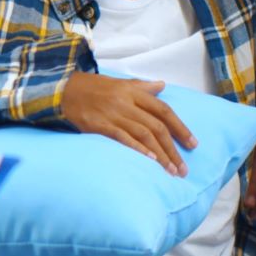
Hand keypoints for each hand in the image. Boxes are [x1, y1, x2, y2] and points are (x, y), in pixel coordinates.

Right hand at [61, 71, 197, 175]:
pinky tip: (149, 162)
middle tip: (183, 169)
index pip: (163, 110)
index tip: (193, 144)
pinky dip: (138, 150)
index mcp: (134, 92)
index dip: (180, 128)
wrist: (62, 89)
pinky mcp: (99, 125)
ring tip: (170, 171)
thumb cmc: (93, 88)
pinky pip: (123, 138)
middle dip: (173, 149)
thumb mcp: (120, 83)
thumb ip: (142, 86)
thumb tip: (162, 85)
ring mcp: (113, 114)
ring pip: (144, 135)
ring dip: (160, 155)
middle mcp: (126, 102)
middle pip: (157, 127)